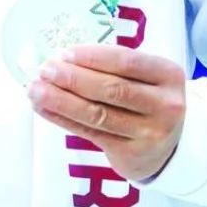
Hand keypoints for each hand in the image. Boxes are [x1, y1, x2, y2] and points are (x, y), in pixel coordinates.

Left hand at [27, 46, 186, 182]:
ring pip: (98, 114)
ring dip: (61, 101)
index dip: (93, 57)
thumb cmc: (149, 100)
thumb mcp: (147, 78)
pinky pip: (91, 133)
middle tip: (45, 70)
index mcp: (168, 75)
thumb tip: (62, 58)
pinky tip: (45, 109)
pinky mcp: (130, 154)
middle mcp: (164, 105)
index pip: (126, 62)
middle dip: (73, 79)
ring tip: (36, 90)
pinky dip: (64, 119)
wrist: (171, 147)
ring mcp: (149, 133)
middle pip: (111, 89)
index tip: (64, 53)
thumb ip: (115, 67)